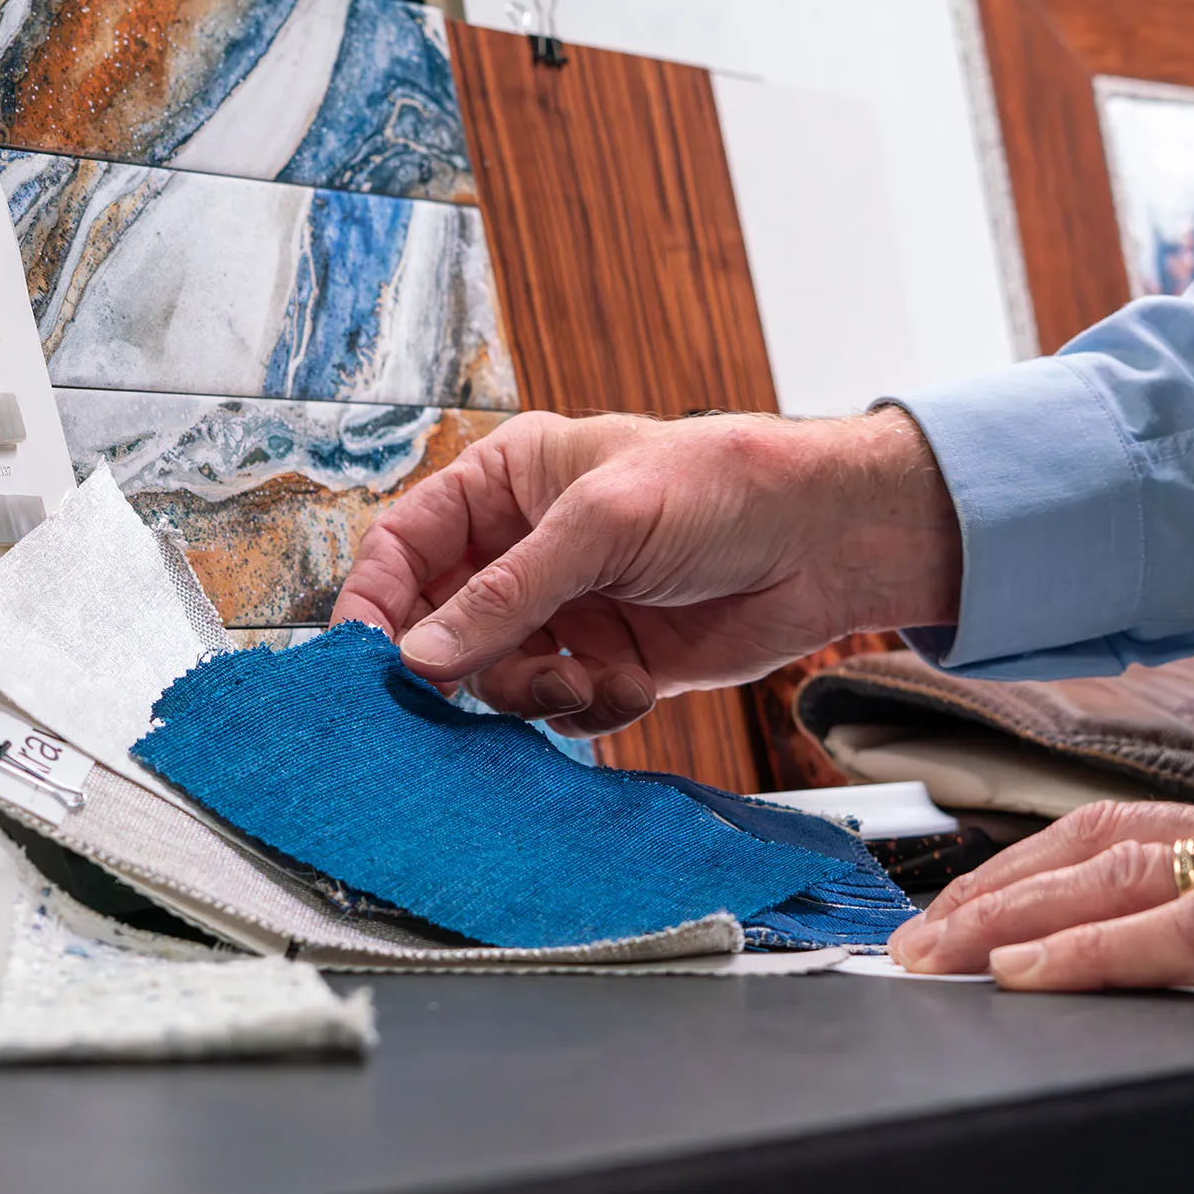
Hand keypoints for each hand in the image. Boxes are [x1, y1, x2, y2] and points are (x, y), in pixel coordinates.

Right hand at [331, 409, 959, 734]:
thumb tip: (421, 658)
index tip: (366, 658)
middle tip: (463, 696)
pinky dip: (589, 711)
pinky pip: (564, 709)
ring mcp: (569, 610)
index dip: (378, 600)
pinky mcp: (610, 664)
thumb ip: (507, 594)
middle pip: (442, 623)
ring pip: (499, 677)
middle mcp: (528, 548)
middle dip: (458, 665)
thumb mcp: (602, 523)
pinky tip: (633, 688)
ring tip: (583, 684)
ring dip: (532, 694)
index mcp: (509, 483)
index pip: (408, 544)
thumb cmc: (722, 487)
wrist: (827, 541)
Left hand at [890, 782, 1193, 1003]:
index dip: (1022, 864)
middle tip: (906, 942)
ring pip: (1117, 874)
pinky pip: (1192, 929)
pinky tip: (1035, 971)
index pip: (1116, 828)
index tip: (951, 907)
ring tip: (936, 955)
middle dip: (986, 893)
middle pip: (1090, 844)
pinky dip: (1099, 949)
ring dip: (1010, 917)